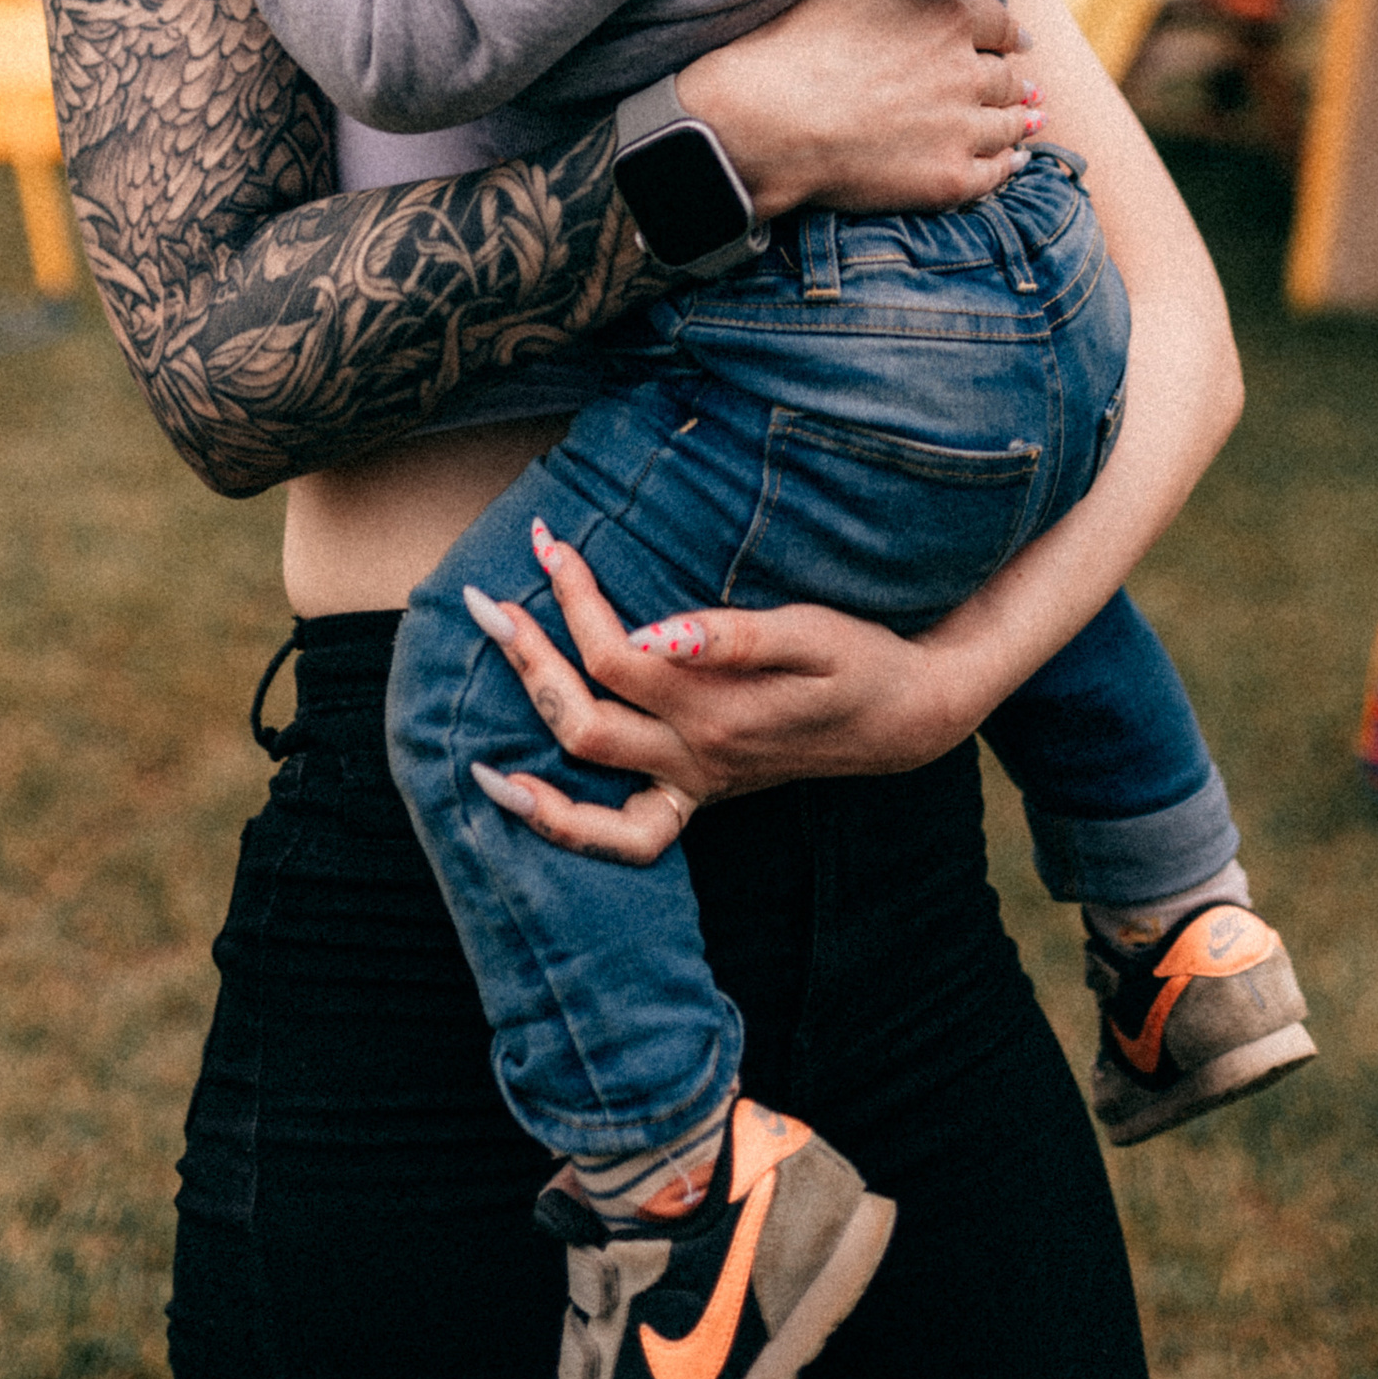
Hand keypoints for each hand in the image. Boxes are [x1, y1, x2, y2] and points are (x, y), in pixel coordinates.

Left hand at [461, 524, 978, 863]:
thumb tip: (656, 632)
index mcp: (715, 708)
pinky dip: (571, 828)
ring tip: (471, 747)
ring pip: (590, 790)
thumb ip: (733, 638)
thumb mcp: (812, 635)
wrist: (906, 717)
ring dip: (526, 762)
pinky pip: (627, 836)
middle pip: (579, 717)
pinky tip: (528, 797)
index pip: (614, 655)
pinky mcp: (698, 792)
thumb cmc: (860, 659)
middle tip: (484, 598)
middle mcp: (693, 755)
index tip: (551, 542)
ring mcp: (693, 781)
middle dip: (524, 656)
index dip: (573, 597)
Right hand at [678, 0, 1042, 221]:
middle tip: (1023, 86)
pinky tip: (1008, 162)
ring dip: (1016, 121)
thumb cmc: (795, 39)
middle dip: (1012, 80)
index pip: (1002, 25)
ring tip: (1025, 122)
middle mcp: (966, 72)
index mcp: (948, 17)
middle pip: (1009, 77)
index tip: (1016, 42)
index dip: (1009, 35)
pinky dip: (1005, 166)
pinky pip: (995, 174)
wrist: (765, 120)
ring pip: (1008, 125)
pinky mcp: (948, 179)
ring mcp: (960, 129)